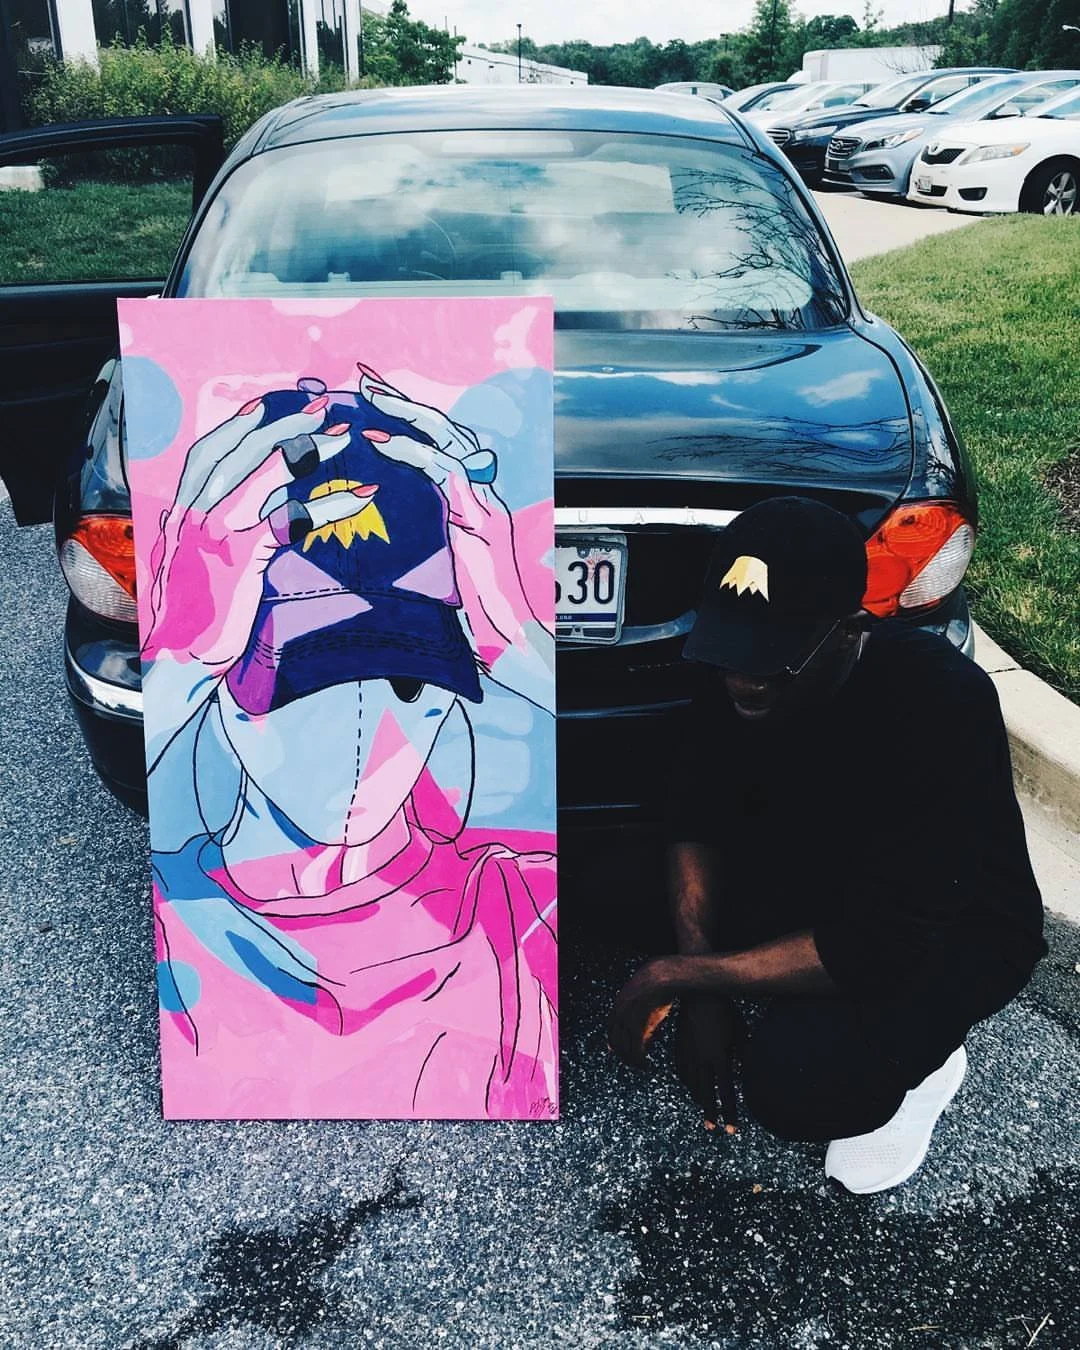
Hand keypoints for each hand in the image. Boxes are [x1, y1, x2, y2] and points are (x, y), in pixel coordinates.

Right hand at [146, 393, 365, 669]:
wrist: (181, 660)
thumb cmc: (191, 613)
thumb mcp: (191, 562)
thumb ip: (204, 529)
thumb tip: (227, 503)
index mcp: (179, 512)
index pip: (207, 454)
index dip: (238, 426)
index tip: (268, 406)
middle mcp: (193, 517)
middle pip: (239, 456)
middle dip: (281, 426)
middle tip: (319, 407)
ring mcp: (216, 537)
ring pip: (265, 480)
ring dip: (308, 453)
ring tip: (342, 438)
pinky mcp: (243, 560)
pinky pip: (291, 519)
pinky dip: (329, 503)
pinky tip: (358, 495)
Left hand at [355, 362, 553, 688]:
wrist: (516, 643)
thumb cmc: (481, 617)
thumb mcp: (443, 567)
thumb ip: (423, 538)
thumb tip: (380, 522)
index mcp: (474, 503)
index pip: (443, 447)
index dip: (409, 421)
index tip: (375, 401)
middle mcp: (484, 496)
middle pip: (446, 431)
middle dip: (403, 403)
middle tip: (366, 380)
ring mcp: (485, 504)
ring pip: (447, 440)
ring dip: (405, 415)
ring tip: (369, 398)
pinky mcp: (481, 518)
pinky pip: (445, 470)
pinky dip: (411, 452)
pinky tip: (380, 442)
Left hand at [608, 958, 676, 1069]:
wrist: (666, 974)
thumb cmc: (658, 987)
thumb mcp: (644, 1001)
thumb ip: (638, 1016)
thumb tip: (641, 1037)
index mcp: (618, 1006)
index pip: (611, 1033)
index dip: (616, 1047)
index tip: (625, 1056)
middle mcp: (619, 1012)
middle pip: (616, 1043)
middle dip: (624, 1057)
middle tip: (636, 1065)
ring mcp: (628, 1016)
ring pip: (625, 1047)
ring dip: (632, 1061)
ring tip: (642, 1067)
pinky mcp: (639, 1021)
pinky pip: (636, 1047)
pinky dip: (639, 1059)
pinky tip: (645, 1065)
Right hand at [674, 994, 741, 1133]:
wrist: (698, 994)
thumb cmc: (725, 1012)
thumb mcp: (740, 1033)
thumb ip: (744, 1054)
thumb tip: (748, 1070)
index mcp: (719, 1057)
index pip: (726, 1093)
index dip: (729, 1112)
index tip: (731, 1129)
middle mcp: (701, 1059)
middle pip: (706, 1094)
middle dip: (711, 1113)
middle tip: (713, 1129)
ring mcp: (688, 1053)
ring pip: (692, 1084)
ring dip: (699, 1098)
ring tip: (705, 1109)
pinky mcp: (679, 1046)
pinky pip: (682, 1071)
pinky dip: (687, 1082)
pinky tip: (692, 1087)